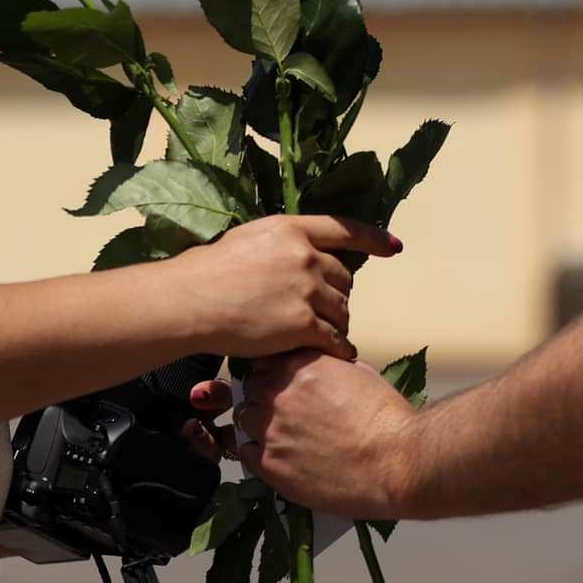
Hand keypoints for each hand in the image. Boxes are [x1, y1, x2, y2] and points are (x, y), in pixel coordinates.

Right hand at [173, 215, 399, 359]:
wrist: (189, 300)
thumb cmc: (207, 271)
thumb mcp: (248, 239)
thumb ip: (281, 243)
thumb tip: (299, 250)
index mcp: (292, 229)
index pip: (344, 229)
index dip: (373, 239)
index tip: (393, 246)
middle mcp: (306, 256)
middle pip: (345, 277)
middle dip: (338, 293)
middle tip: (322, 308)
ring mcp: (306, 290)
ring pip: (343, 309)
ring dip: (338, 322)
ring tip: (323, 333)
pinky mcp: (303, 324)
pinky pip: (335, 338)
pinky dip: (339, 347)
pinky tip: (338, 354)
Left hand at [229, 350, 417, 519]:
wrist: (396, 462)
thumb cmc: (386, 417)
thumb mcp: (358, 372)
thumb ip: (327, 366)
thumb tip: (318, 367)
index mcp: (300, 365)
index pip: (264, 359)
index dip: (272, 371)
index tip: (280, 382)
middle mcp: (278, 392)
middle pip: (251, 388)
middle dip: (264, 397)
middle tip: (284, 411)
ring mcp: (270, 429)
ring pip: (245, 419)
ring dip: (259, 424)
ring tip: (283, 436)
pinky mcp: (270, 464)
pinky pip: (245, 453)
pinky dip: (257, 453)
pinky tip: (279, 456)